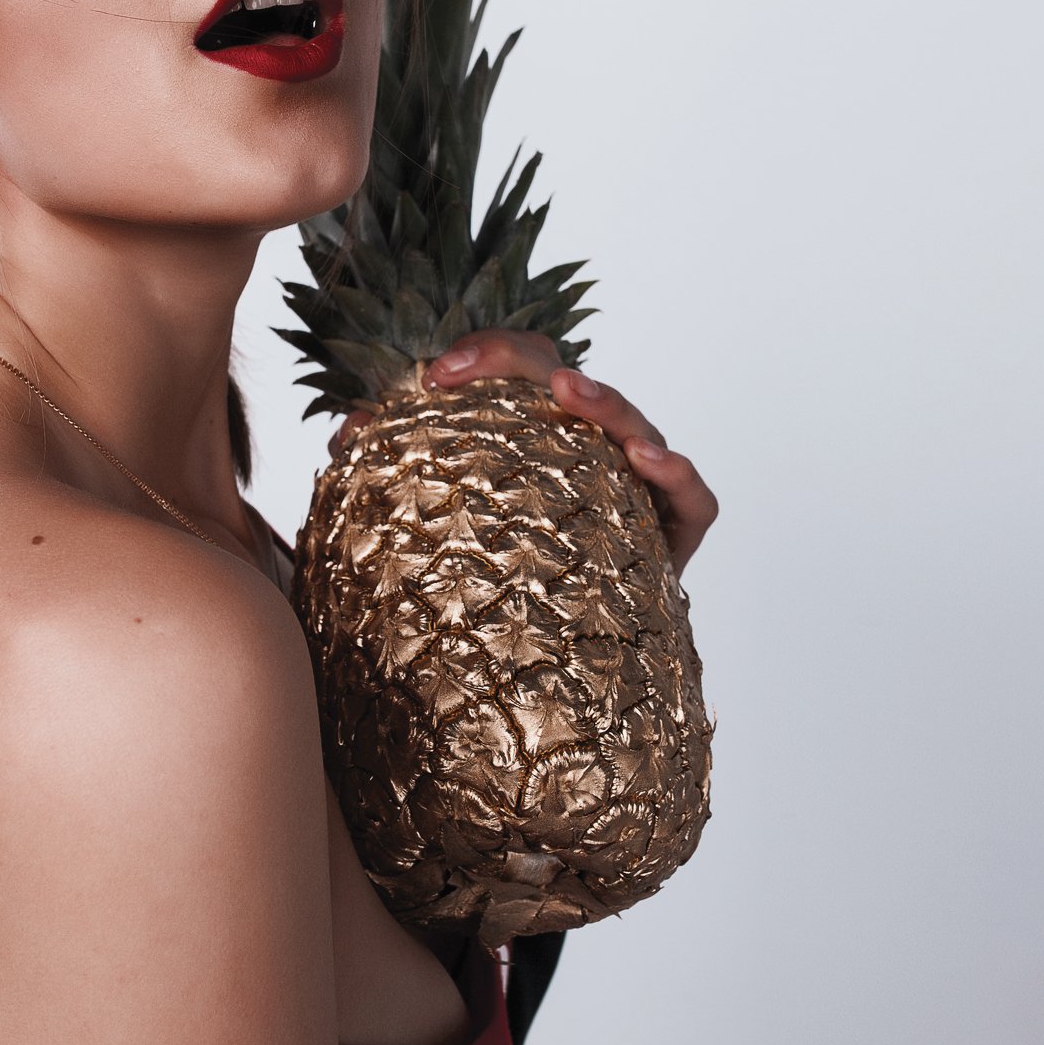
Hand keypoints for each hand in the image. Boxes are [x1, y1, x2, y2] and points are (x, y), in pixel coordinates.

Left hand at [328, 329, 717, 578]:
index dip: (485, 356)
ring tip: (569, 392)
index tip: (435, 373)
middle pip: (572, 386)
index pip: (520, 374)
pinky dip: (678, 473)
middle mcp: (591, 459)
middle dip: (523, 363)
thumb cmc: (492, 598)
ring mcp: (638, 496)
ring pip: (634, 428)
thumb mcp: (431, 534)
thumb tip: (351, 430)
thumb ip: (395, 481)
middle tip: (469, 370)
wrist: (546, 688)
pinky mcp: (674, 540)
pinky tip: (646, 462)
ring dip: (605, 403)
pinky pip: (693, 503)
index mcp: (539, 444)